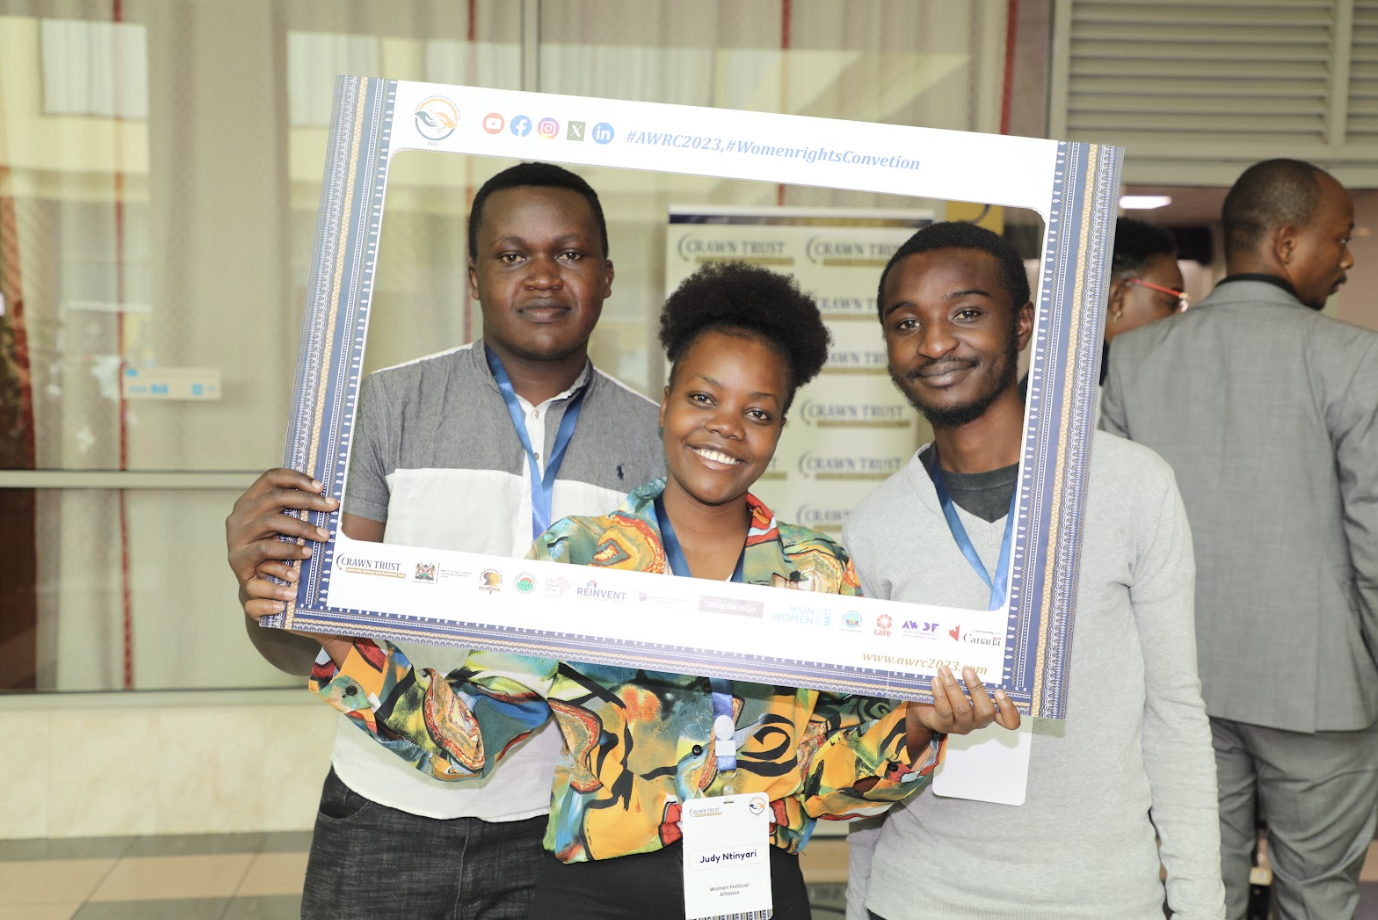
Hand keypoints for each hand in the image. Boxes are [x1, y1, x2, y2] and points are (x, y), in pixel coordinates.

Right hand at [226, 468, 337, 621]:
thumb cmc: (274, 551)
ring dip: (302, 527)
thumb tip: (327, 499)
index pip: (271, 478)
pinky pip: (265, 550)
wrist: (256, 586)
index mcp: (249, 501)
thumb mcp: (281, 529)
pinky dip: (288, 552)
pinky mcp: (238, 558)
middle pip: (275, 497)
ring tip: (324, 535)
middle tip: (333, 506)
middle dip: (308, 500)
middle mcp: (240, 515)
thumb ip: (294, 512)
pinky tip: (306, 554)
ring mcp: (236, 537)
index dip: (296, 478)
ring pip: (271, 522)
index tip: (321, 486)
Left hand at [905, 666, 1020, 756]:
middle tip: (967, 669)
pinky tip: (935, 681)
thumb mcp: (964, 686)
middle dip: (976, 688)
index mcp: (989, 711)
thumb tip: (972, 653)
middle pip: (985, 711)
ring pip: (962, 709)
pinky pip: (944, 711)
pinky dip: (940, 694)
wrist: (925, 707)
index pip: (1009, 720)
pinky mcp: (944, 726)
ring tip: (944, 670)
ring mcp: (962, 725)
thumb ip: (972, 677)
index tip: (999, 691)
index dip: (1009, 709)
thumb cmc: (950, 693)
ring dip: (953, 687)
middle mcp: (978, 721)